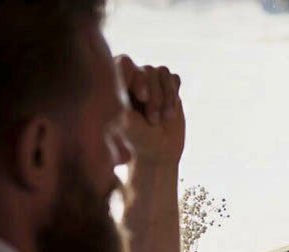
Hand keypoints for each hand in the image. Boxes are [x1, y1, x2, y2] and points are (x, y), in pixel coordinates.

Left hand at [115, 54, 185, 168]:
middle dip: (154, 96)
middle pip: (146, 70)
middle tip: (152, 120)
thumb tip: (125, 72)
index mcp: (114, 83)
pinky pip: (174, 78)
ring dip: (165, 98)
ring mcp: (150, 81)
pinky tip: (169, 113)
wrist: (158, 152)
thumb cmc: (136, 139)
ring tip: (161, 120)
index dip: (136, 78)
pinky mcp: (168, 87)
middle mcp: (131, 77)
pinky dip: (173, 96)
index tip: (142, 98)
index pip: (124, 63)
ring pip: (162, 72)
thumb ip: (123, 95)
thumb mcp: (125, 119)